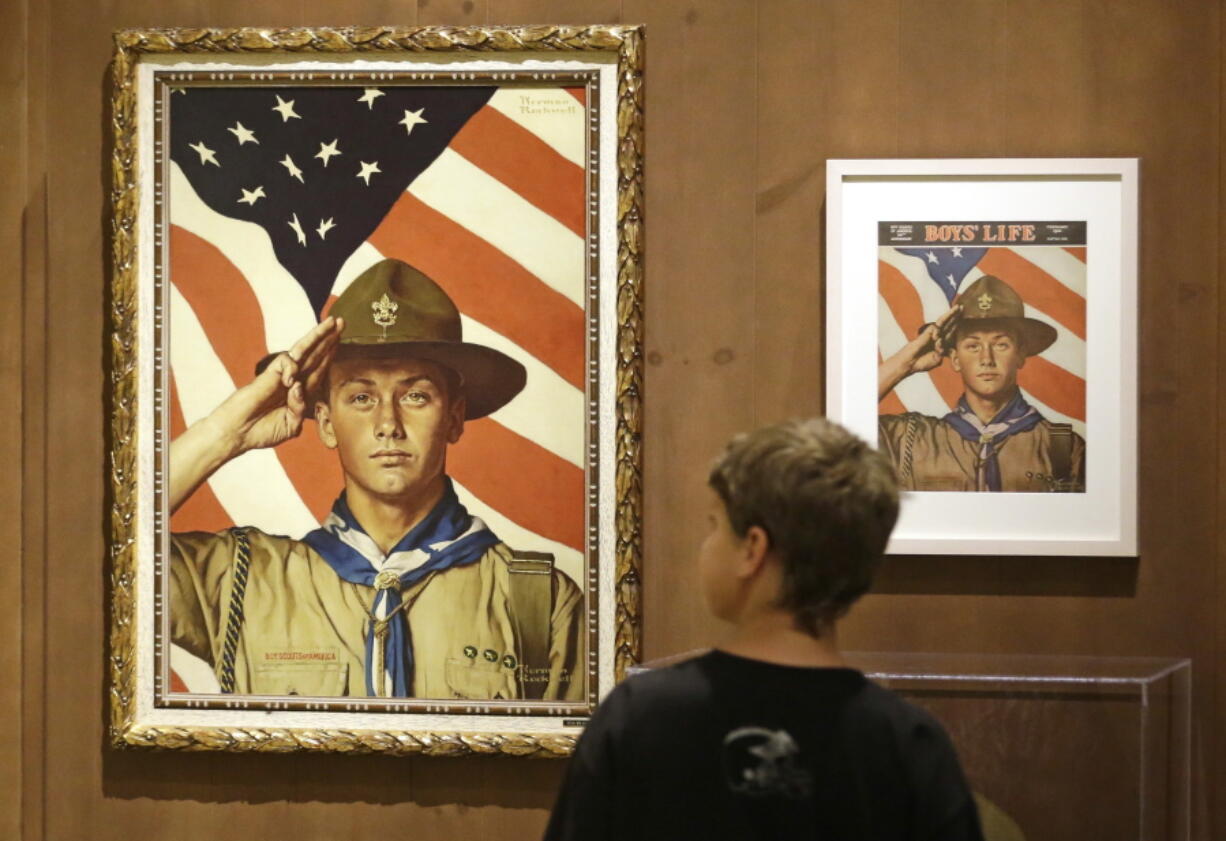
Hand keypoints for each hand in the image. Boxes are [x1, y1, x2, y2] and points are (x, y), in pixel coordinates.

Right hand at [206, 316, 344, 453]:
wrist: (237, 434)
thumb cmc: (262, 431)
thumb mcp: (291, 426)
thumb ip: (300, 410)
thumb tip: (299, 388)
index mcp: (301, 392)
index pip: (320, 369)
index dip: (330, 355)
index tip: (341, 341)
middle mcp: (294, 380)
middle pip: (315, 354)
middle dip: (329, 338)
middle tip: (342, 322)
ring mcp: (282, 376)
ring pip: (303, 351)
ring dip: (318, 336)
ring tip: (331, 323)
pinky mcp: (268, 375)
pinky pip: (285, 362)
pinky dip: (291, 367)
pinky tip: (290, 381)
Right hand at [878, 304, 959, 400]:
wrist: (909, 364)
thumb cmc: (921, 363)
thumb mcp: (937, 360)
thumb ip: (942, 353)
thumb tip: (942, 343)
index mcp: (941, 344)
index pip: (951, 333)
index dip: (957, 326)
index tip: (966, 319)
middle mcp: (938, 337)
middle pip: (949, 325)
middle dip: (956, 317)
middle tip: (963, 307)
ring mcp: (933, 334)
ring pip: (944, 322)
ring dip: (951, 314)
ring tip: (958, 307)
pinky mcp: (928, 332)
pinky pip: (938, 324)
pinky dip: (945, 320)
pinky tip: (951, 312)